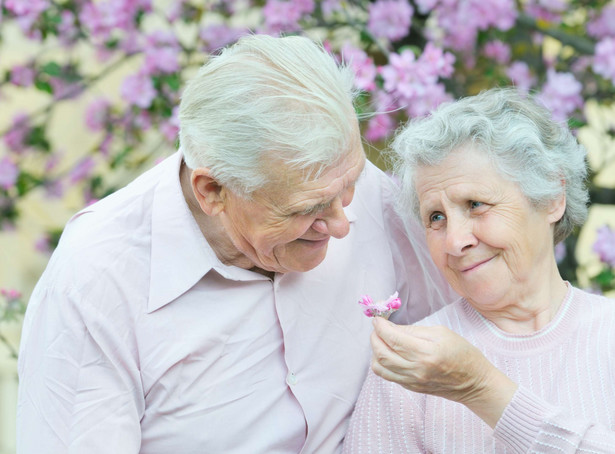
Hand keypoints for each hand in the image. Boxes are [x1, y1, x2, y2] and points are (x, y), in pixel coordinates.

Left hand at [370, 317, 516, 427]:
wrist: (475, 382)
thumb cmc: (462, 353)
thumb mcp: (441, 332)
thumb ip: (413, 330)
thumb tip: (391, 327)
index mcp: (426, 353)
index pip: (393, 338)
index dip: (380, 326)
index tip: (377, 319)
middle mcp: (416, 369)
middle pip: (382, 353)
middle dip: (374, 337)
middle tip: (377, 328)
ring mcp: (412, 381)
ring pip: (380, 367)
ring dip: (375, 351)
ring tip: (381, 340)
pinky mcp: (411, 388)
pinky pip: (387, 375)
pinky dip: (382, 362)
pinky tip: (389, 353)